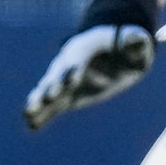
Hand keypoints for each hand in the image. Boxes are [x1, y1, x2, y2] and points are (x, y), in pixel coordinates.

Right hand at [23, 21, 154, 129]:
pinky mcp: (67, 95)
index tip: (71, 79)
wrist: (113, 50)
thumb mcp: (135, 40)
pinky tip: (31, 126)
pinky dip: (43, 115)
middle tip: (45, 97)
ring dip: (39, 102)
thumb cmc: (127, 44)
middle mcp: (69, 64)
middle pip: (58, 75)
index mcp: (84, 48)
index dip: (75, 68)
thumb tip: (137, 38)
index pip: (77, 59)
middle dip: (52, 86)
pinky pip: (53, 106)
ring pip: (49, 91)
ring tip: (27, 114)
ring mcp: (65, 80)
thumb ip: (135, 40)